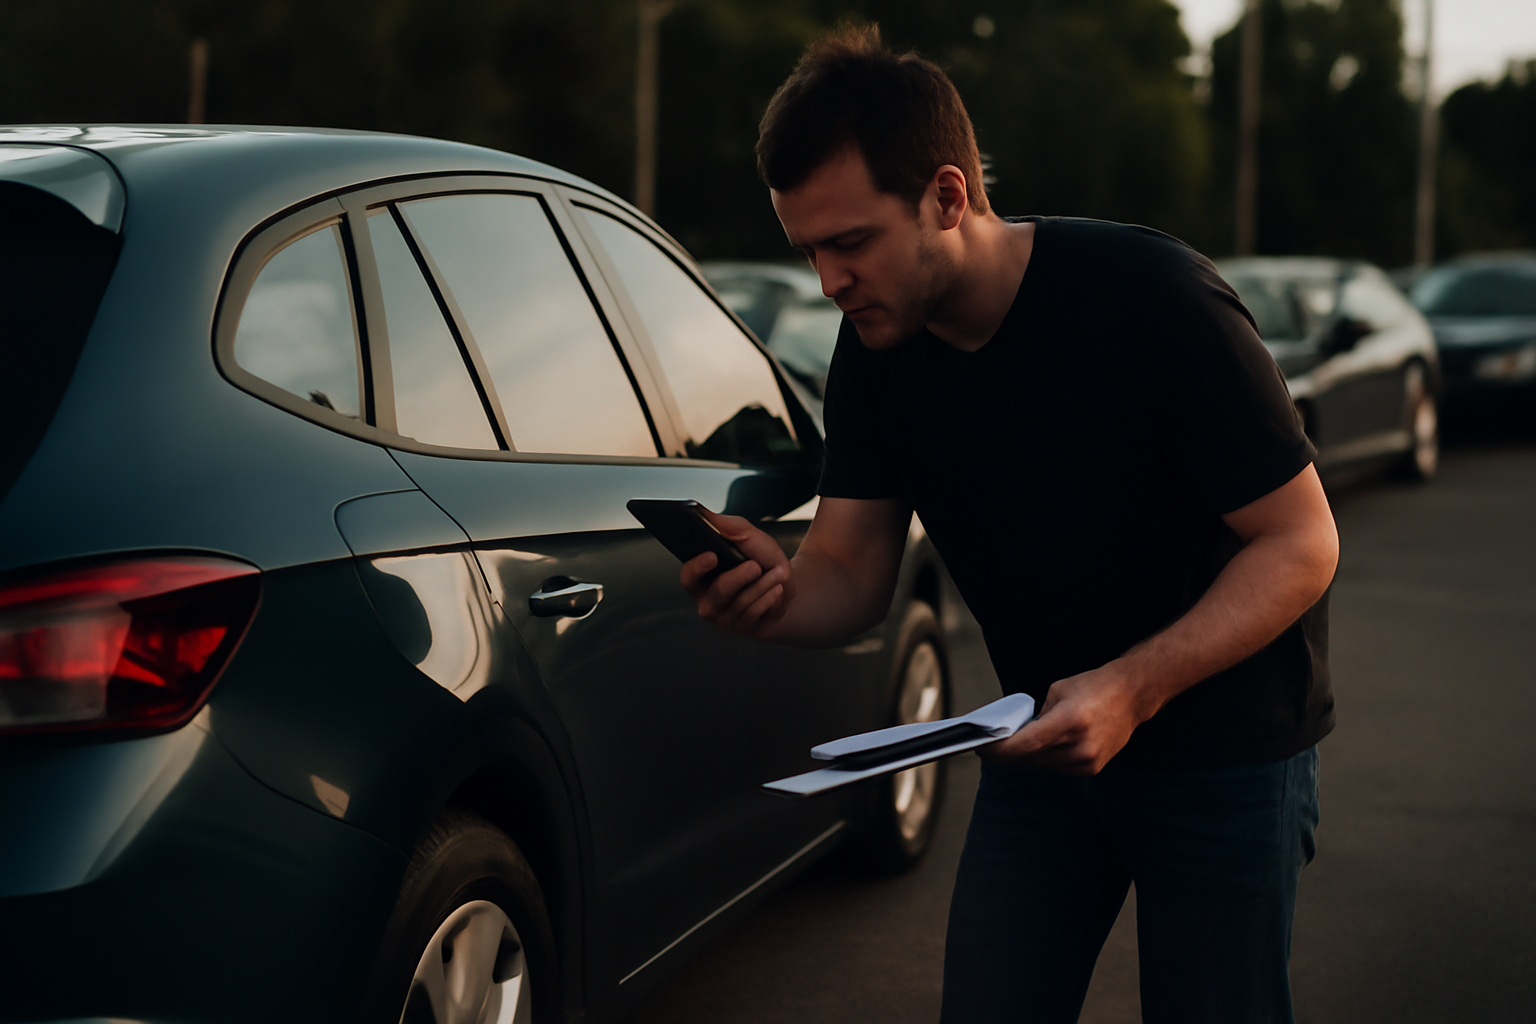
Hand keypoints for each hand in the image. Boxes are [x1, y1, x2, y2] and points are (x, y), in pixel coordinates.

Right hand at [680, 508, 792, 638]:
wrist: (786, 582)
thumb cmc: (761, 558)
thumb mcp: (747, 536)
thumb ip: (725, 524)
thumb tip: (700, 511)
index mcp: (701, 578)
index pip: (689, 577)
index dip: (697, 567)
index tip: (712, 555)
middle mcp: (708, 601)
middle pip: (717, 593)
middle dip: (737, 578)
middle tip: (753, 565)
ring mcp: (725, 618)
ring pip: (739, 604)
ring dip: (761, 586)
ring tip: (777, 573)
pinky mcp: (744, 629)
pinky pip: (753, 615)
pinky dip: (768, 599)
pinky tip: (778, 590)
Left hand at [984, 663, 1151, 774]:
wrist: (1131, 696)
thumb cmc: (1093, 687)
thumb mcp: (1058, 692)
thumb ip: (1038, 717)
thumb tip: (1018, 735)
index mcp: (1070, 721)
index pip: (1026, 744)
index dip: (1000, 750)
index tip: (981, 748)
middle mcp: (1080, 745)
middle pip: (1030, 758)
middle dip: (1006, 755)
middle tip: (987, 748)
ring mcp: (1087, 760)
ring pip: (1042, 765)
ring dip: (1023, 759)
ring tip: (1006, 750)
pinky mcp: (1092, 768)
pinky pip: (1057, 767)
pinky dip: (1043, 759)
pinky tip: (1031, 752)